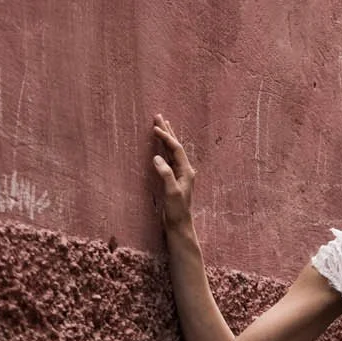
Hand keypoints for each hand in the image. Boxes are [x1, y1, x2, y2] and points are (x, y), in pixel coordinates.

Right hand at [151, 114, 195, 230]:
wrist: (179, 224)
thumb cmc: (177, 210)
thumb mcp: (172, 192)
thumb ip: (166, 174)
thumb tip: (157, 158)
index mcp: (186, 171)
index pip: (175, 149)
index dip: (166, 137)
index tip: (155, 128)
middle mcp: (185, 170)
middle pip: (175, 146)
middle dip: (167, 131)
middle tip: (158, 116)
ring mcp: (180, 174)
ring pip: (172, 151)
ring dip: (166, 138)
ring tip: (160, 126)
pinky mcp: (174, 179)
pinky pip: (169, 159)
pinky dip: (164, 149)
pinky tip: (161, 146)